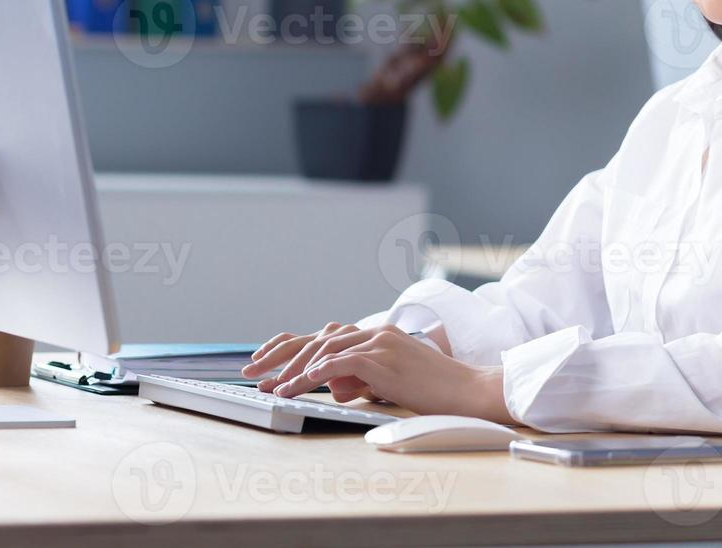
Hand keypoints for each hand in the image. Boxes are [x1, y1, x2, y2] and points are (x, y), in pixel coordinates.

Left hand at [244, 323, 513, 422]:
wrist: (465, 389)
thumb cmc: (433, 390)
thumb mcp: (389, 381)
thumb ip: (359, 379)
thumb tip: (332, 388)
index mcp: (377, 334)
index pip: (326, 336)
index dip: (293, 348)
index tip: (268, 363)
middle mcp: (375, 332)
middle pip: (318, 339)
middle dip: (282, 357)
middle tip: (256, 374)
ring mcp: (380, 342)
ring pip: (325, 351)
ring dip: (295, 371)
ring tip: (276, 389)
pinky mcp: (384, 357)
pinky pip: (342, 362)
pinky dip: (318, 373)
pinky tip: (302, 385)